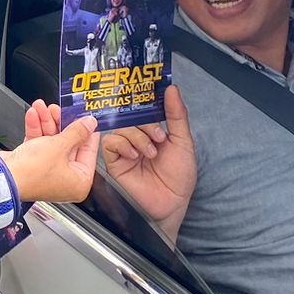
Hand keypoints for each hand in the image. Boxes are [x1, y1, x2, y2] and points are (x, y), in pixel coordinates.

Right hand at [3, 102, 97, 202]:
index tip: (85, 116)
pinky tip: (33, 116)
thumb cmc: (32, 173)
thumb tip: (89, 124)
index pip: (88, 151)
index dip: (86, 131)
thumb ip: (77, 131)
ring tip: (42, 107)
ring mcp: (47, 172)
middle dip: (60, 123)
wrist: (2, 178)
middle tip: (60, 109)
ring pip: (52, 142)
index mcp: (79, 182)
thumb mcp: (60, 146)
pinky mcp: (32, 166)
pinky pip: (38, 145)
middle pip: (68, 144)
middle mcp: (64, 179)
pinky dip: (36, 130)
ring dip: (46, 122)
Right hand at [100, 84, 195, 240]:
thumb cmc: (179, 178)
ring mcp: (126, 149)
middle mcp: (138, 138)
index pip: (145, 109)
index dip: (146, 101)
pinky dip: (123, 145)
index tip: (151, 92)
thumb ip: (176, 115)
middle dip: (145, 124)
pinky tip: (135, 155)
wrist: (170, 204)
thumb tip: (171, 89)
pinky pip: (110, 143)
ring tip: (150, 152)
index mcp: (154, 131)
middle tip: (159, 137)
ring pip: (121, 128)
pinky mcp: (115, 161)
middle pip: (131, 116)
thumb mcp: (183, 142)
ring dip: (137, 137)